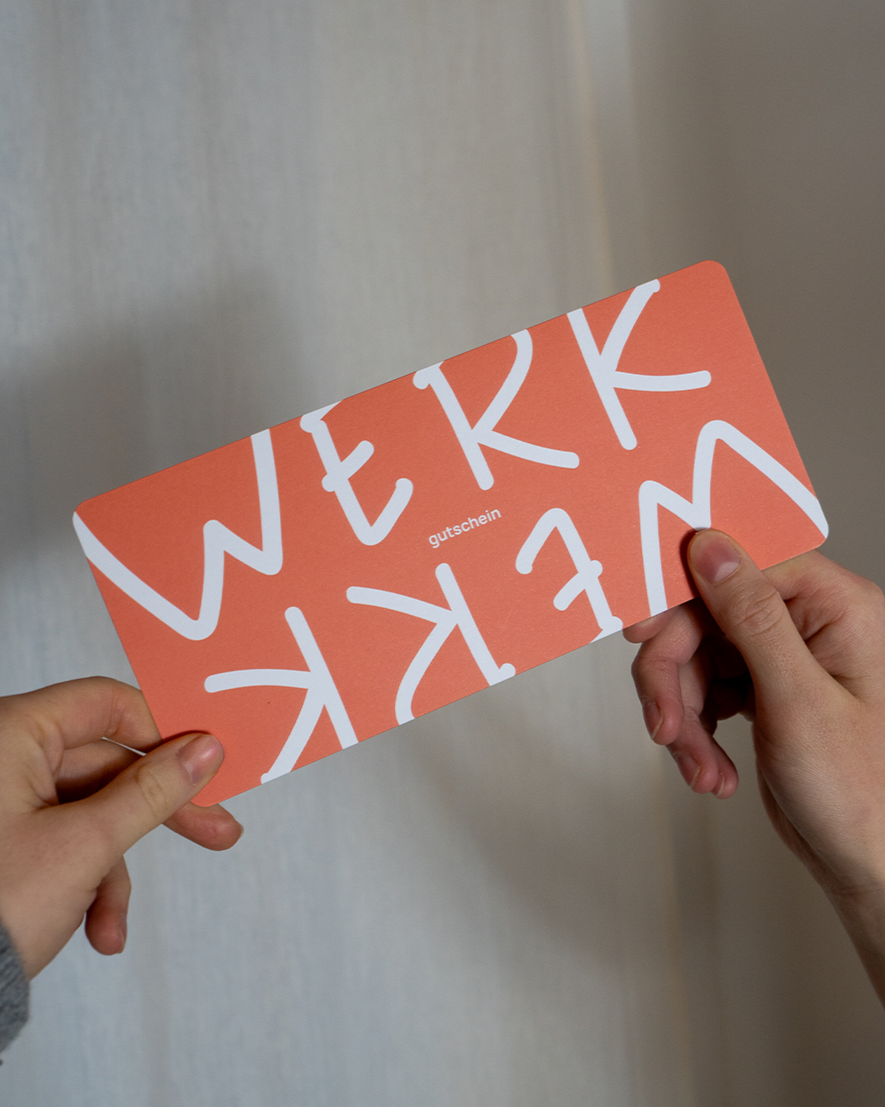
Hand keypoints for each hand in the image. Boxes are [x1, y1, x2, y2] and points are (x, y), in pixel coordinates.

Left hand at [0, 677, 241, 977]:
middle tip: (218, 829)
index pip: (107, 704)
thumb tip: (206, 749)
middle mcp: (6, 758)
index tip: (207, 763)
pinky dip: (87, 884)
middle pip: (108, 764)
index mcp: (13, 734)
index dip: (163, 731)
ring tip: (114, 927)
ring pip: (92, 812)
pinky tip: (95, 931)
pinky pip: (66, 842)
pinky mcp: (5, 840)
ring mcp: (4, 801)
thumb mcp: (86, 845)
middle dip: (159, 812)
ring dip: (114, 869)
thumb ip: (153, 791)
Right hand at [625, 531, 884, 1000]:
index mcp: (837, 608)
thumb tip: (711, 549)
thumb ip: (752, 617)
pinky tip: (710, 767)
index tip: (642, 629)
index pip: (742, 567)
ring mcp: (785, 660)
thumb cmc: (864, 795)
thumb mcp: (798, 701)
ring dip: (684, 715)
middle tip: (664, 724)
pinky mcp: (766, 692)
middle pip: (707, 615)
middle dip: (675, 676)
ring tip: (699, 765)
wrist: (871, 870)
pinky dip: (696, 730)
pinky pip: (707, 690)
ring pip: (697, 657)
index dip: (684, 594)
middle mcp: (811, 625)